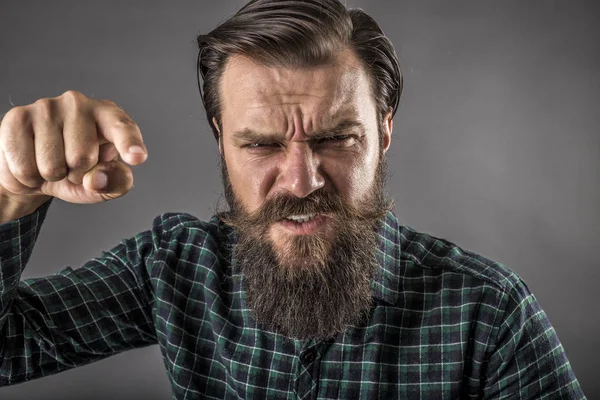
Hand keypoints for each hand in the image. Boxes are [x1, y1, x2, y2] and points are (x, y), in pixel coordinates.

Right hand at [0, 90, 146, 206]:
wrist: (35, 170)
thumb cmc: (79, 172)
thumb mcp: (106, 182)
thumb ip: (116, 182)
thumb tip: (96, 179)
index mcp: (108, 115)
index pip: (121, 127)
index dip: (129, 143)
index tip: (137, 157)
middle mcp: (79, 103)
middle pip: (82, 157)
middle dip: (76, 174)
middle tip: (71, 167)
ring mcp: (46, 107)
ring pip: (52, 165)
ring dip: (51, 176)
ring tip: (52, 163)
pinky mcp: (17, 118)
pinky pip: (25, 166)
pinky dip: (29, 177)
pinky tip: (31, 162)